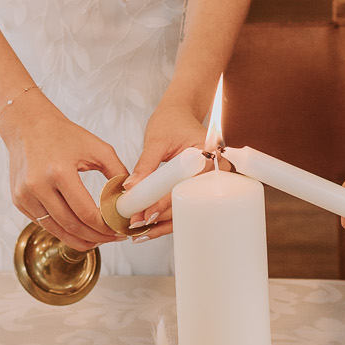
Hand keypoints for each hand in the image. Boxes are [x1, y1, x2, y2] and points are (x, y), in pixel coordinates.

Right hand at [1, 93, 127, 251]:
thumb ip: (118, 172)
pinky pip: (44, 224)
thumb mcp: (98, 148)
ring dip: (79, 239)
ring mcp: (25, 195)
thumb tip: (131, 198)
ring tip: (97, 238)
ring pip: (56, 230)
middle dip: (95, 237)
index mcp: (59, 171)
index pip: (86, 213)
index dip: (105, 228)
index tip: (119, 231)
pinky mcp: (19, 201)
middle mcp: (38, 186)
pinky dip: (62, 230)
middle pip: (71, 226)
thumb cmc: (64, 134)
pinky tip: (78, 228)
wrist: (28, 125)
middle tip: (112, 238)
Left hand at [122, 94, 209, 236]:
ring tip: (138, 232)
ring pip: (185, 209)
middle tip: (137, 226)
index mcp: (209, 157)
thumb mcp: (157, 140)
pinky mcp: (194, 187)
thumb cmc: (172, 121)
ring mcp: (205, 182)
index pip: (185, 188)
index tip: (145, 215)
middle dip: (161, 219)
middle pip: (188, 204)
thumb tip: (130, 188)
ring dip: (162, 223)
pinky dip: (165, 215)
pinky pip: (182, 205)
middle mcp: (213, 173)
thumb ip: (145, 165)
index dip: (164, 205)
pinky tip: (148, 226)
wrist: (180, 113)